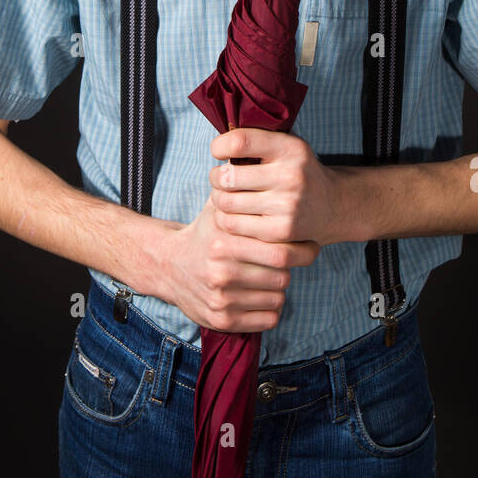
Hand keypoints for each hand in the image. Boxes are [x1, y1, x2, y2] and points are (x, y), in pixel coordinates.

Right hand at [157, 184, 318, 333]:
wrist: (167, 266)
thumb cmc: (203, 233)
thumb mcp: (216, 208)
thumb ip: (239, 188)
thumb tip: (258, 156)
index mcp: (225, 241)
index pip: (280, 251)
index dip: (301, 249)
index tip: (309, 245)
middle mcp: (221, 272)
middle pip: (282, 276)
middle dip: (290, 268)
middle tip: (292, 261)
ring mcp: (221, 299)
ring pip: (277, 297)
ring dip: (279, 288)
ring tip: (271, 275)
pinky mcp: (222, 321)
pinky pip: (269, 318)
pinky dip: (270, 308)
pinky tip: (260, 293)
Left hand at [208, 128, 344, 246]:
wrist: (330, 205)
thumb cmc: (295, 171)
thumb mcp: (285, 146)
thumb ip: (257, 140)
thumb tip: (218, 142)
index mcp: (291, 148)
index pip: (241, 142)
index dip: (220, 145)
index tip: (218, 151)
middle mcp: (291, 175)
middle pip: (228, 176)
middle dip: (215, 176)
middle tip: (218, 177)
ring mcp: (287, 205)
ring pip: (226, 202)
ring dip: (217, 198)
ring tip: (224, 195)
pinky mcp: (281, 230)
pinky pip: (233, 224)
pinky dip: (224, 218)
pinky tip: (232, 213)